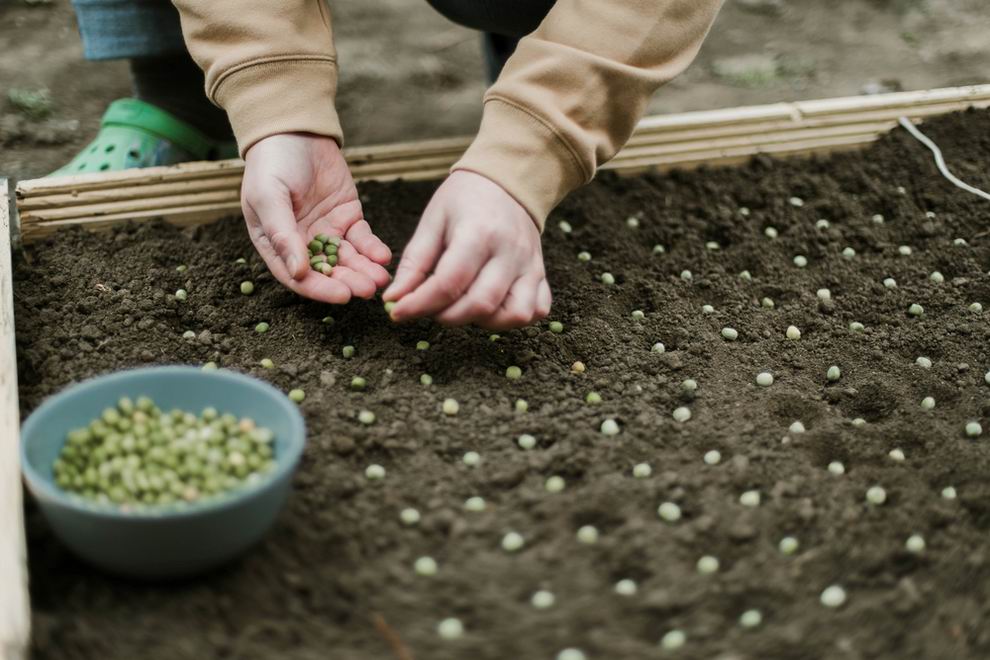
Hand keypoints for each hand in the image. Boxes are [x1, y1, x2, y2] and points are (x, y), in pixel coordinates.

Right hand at [241, 133, 391, 302]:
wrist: (293, 128)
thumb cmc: (271, 163)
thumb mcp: (268, 196)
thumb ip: (282, 234)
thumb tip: (297, 272)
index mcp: (276, 244)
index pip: (298, 276)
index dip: (320, 289)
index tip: (342, 296)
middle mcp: (302, 243)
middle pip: (328, 272)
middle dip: (349, 281)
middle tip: (368, 289)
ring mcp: (327, 231)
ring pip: (349, 259)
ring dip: (365, 270)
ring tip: (381, 279)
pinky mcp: (348, 217)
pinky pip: (363, 239)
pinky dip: (374, 249)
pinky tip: (383, 256)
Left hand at [383, 171, 551, 328]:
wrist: (508, 181)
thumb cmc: (465, 200)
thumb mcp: (433, 220)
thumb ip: (414, 262)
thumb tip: (395, 299)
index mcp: (479, 233)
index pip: (449, 283)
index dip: (419, 304)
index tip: (398, 311)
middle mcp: (510, 252)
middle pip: (480, 304)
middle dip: (446, 316)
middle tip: (429, 307)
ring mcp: (531, 265)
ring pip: (513, 314)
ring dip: (482, 321)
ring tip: (461, 307)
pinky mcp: (541, 275)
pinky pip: (536, 310)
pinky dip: (512, 319)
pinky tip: (490, 307)